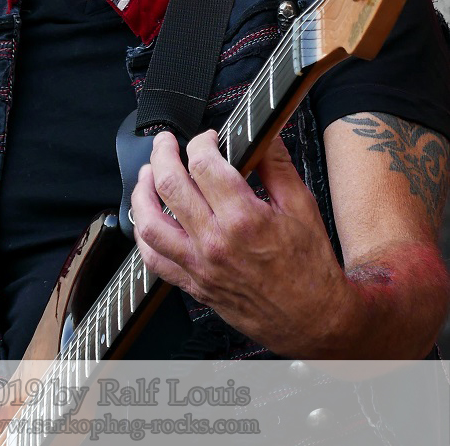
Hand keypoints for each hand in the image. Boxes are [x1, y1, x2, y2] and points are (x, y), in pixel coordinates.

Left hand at [130, 129, 356, 357]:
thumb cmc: (310, 266)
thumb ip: (277, 165)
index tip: (208, 138)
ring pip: (151, 223)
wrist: (314, 320)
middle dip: (163, 154)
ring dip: (142, 192)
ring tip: (147, 173)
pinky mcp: (194, 285)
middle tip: (166, 142)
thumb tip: (261, 134)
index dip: (201, 141)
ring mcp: (200, 266)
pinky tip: (147, 218)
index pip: (204, 164)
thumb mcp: (302, 205)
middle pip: (170, 186)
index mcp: (244, 218)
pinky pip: (154, 260)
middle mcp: (216, 242)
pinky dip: (143, 236)